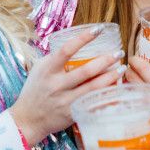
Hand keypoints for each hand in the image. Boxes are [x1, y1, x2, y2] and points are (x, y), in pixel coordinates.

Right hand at [10, 29, 122, 146]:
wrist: (27, 119)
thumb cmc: (34, 90)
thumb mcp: (39, 69)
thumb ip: (55, 57)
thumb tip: (75, 42)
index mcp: (48, 70)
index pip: (66, 49)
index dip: (83, 38)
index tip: (99, 29)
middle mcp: (56, 85)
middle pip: (86, 70)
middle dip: (106, 60)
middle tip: (119, 52)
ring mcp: (65, 100)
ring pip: (93, 87)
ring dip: (110, 77)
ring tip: (122, 68)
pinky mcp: (72, 113)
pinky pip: (92, 102)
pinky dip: (106, 95)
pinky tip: (116, 88)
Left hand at [123, 59, 149, 143]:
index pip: (145, 69)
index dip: (137, 61)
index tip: (134, 59)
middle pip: (132, 77)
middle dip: (128, 71)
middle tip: (129, 69)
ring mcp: (141, 108)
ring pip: (126, 90)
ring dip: (125, 85)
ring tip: (126, 84)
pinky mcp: (137, 118)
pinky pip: (125, 106)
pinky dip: (123, 100)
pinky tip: (123, 99)